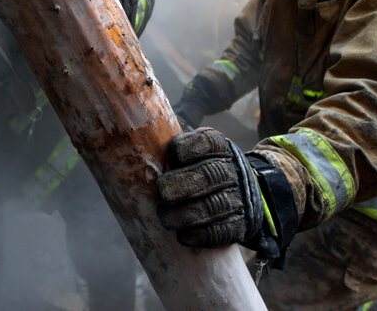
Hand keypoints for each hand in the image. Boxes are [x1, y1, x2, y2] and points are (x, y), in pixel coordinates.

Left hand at [157, 127, 263, 247]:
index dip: (189, 147)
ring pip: (214, 205)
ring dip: (185, 214)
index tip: (172, 155)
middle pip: (210, 174)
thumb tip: (133, 148)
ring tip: (165, 218)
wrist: (243, 196)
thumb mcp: (194, 153)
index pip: (209, 141)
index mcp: (220, 147)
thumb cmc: (203, 170)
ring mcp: (240, 197)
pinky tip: (183, 236)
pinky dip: (201, 235)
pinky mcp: (241, 224)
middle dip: (181, 184)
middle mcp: (233, 170)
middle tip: (161, 193)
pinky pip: (223, 231)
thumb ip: (171, 151)